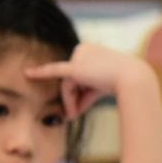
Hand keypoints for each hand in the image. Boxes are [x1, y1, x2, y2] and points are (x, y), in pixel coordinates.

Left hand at [25, 43, 150, 120]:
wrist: (134, 78)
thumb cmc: (125, 81)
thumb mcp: (105, 85)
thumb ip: (87, 92)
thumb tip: (73, 109)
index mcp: (91, 49)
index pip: (80, 74)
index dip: (82, 92)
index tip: (83, 102)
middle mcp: (82, 49)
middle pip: (71, 80)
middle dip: (74, 99)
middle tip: (77, 113)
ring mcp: (79, 57)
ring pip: (68, 85)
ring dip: (71, 101)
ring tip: (76, 113)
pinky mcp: (75, 67)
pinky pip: (55, 71)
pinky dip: (40, 73)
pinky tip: (27, 74)